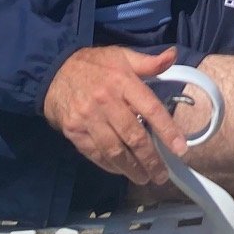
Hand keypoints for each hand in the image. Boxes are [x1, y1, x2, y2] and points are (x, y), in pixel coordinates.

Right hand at [42, 45, 188, 186]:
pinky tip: (122, 171)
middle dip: (150, 159)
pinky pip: (95, 154)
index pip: (150, 109)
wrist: (52, 72)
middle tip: (162, 175)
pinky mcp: (74, 131)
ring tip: (145, 177)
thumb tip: (173, 56)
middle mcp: (106, 101)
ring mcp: (88, 118)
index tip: (180, 149)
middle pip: (133, 136)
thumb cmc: (94, 65)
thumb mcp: (121, 56)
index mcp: (122, 81)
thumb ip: (148, 62)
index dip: (167, 131)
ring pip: (114, 150)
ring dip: (131, 168)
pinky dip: (110, 166)